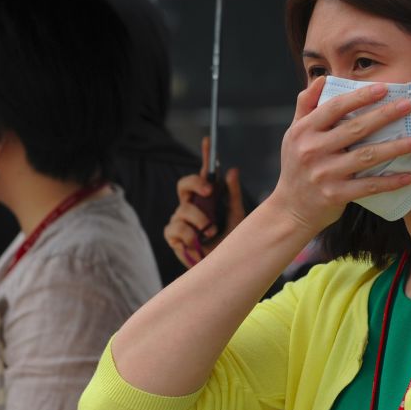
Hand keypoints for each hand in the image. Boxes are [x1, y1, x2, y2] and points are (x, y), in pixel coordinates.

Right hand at [165, 137, 247, 267]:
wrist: (224, 269)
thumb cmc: (231, 242)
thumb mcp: (237, 217)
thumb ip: (233, 195)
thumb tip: (232, 170)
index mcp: (207, 200)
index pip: (203, 175)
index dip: (205, 157)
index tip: (209, 140)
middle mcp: (191, 206)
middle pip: (183, 184)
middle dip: (195, 184)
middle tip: (209, 191)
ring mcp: (180, 220)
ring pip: (183, 209)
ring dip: (199, 220)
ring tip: (210, 231)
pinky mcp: (173, 236)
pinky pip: (176, 228)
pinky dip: (189, 235)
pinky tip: (197, 242)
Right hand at [263, 77, 410, 233]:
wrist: (290, 209)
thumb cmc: (297, 165)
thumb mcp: (294, 133)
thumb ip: (306, 105)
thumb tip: (322, 79)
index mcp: (304, 131)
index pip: (335, 107)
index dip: (360, 96)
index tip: (384, 88)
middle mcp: (312, 150)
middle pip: (355, 128)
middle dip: (385, 115)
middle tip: (409, 105)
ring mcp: (324, 174)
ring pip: (367, 156)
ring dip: (396, 147)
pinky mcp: (335, 195)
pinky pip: (369, 186)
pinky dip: (390, 181)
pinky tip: (409, 175)